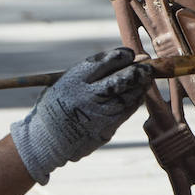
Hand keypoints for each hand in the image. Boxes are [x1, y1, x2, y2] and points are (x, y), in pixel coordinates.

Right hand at [9, 47, 151, 183]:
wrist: (46, 139)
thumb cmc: (59, 104)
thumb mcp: (66, 82)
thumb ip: (92, 73)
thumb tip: (128, 60)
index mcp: (74, 79)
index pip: (106, 61)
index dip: (123, 55)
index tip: (130, 54)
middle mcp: (86, 95)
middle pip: (121, 79)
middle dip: (138, 71)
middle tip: (147, 66)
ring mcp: (97, 114)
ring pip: (128, 96)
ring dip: (140, 85)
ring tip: (145, 79)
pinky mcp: (105, 128)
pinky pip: (127, 111)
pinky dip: (135, 101)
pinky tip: (137, 94)